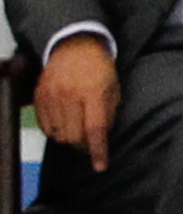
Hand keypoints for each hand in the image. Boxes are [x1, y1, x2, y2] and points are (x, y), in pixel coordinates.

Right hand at [34, 36, 119, 170]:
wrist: (75, 47)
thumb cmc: (99, 69)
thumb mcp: (113, 88)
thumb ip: (109, 113)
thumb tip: (101, 139)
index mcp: (93, 92)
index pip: (95, 129)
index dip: (98, 151)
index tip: (100, 166)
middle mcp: (70, 95)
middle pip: (73, 136)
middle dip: (83, 146)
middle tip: (90, 143)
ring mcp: (52, 96)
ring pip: (58, 134)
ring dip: (69, 139)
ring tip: (78, 129)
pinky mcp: (39, 97)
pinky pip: (45, 126)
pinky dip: (55, 131)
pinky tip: (64, 123)